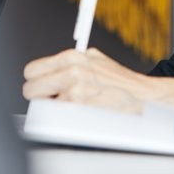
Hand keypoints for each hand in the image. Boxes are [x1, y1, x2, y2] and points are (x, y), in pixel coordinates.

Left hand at [22, 48, 160, 113]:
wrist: (142, 95)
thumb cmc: (120, 81)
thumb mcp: (94, 60)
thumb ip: (71, 63)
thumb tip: (51, 71)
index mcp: (72, 56)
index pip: (32, 70)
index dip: (35, 81)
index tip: (42, 86)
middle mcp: (71, 70)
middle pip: (31, 88)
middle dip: (39, 96)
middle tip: (52, 98)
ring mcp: (75, 89)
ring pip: (43, 105)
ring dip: (54, 107)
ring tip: (72, 104)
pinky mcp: (80, 106)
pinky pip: (58, 116)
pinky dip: (65, 116)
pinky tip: (80, 111)